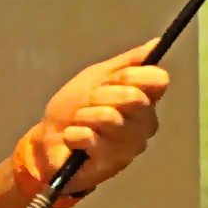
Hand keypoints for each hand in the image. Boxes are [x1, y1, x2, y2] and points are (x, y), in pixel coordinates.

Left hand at [15, 41, 168, 204]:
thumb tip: (157, 43)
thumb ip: (128, 62)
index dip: (132, 75)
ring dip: (84, 115)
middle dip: (101, 94)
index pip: (158, 80)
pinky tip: (73, 139)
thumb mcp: (97, 77)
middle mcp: (145, 124)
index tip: (113, 78)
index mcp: (145, 100)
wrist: (49, 140)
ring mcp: (131, 146)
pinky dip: (74, 134)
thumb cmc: (75, 107)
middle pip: (134, 97)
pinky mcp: (111, 164)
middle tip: (87, 102)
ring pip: (110, 117)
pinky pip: (90, 137)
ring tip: (78, 122)